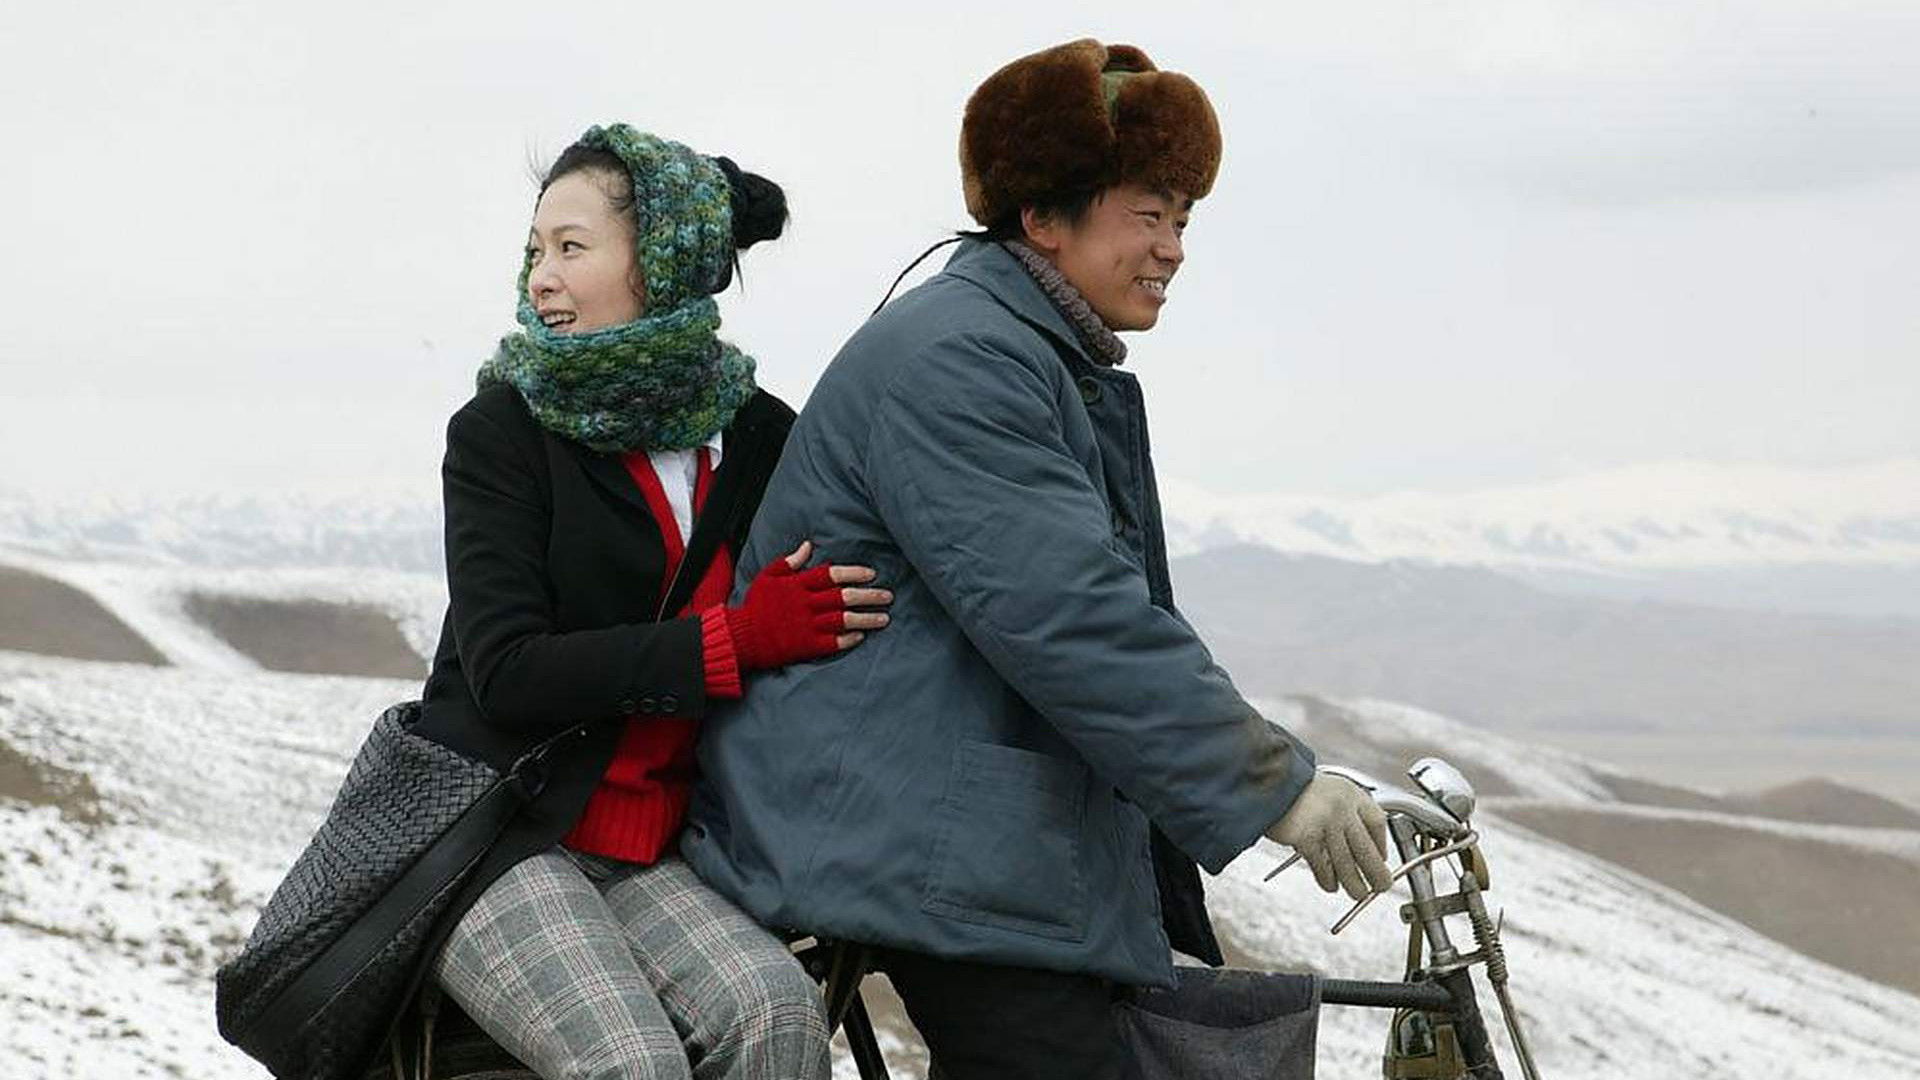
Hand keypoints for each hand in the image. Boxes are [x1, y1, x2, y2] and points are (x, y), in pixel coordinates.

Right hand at [727, 540, 892, 669]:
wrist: (741, 636)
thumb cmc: (756, 605)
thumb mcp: (768, 577)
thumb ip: (789, 562)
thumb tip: (808, 545)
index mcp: (797, 585)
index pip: (831, 575)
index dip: (853, 573)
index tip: (872, 574)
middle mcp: (805, 604)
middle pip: (843, 597)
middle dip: (868, 596)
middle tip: (888, 596)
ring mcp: (806, 626)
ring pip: (842, 620)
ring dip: (866, 619)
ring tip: (884, 618)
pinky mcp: (805, 645)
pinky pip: (832, 642)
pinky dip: (848, 639)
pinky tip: (861, 636)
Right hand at [1264, 771, 1392, 900]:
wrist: (1265, 784)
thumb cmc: (1292, 789)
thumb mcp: (1326, 792)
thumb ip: (1344, 813)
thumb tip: (1360, 849)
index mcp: (1350, 793)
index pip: (1377, 822)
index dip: (1381, 844)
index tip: (1381, 858)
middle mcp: (1342, 807)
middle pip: (1367, 849)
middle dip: (1376, 873)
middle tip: (1381, 886)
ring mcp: (1325, 823)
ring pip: (1347, 864)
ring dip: (1354, 884)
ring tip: (1358, 893)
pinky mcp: (1306, 837)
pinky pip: (1322, 866)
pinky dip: (1327, 880)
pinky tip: (1330, 885)